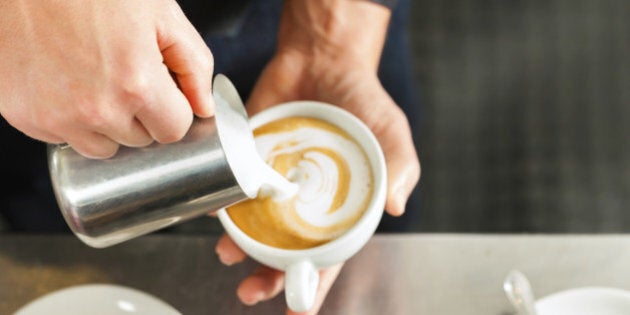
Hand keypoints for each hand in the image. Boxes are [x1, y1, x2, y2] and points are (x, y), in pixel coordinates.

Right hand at [0, 0, 213, 157]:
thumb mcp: (160, 14)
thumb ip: (193, 64)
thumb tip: (204, 107)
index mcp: (136, 84)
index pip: (175, 130)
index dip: (174, 110)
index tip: (164, 92)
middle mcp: (97, 110)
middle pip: (141, 140)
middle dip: (143, 115)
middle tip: (126, 74)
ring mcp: (58, 118)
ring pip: (103, 146)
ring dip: (108, 124)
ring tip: (97, 80)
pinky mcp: (27, 117)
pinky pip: (64, 137)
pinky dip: (71, 119)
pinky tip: (68, 83)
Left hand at [215, 1, 419, 313]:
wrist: (323, 59)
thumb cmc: (363, 99)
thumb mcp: (390, 131)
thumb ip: (398, 167)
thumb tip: (395, 205)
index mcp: (338, 205)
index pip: (328, 253)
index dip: (315, 282)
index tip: (300, 306)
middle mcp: (302, 200)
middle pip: (284, 249)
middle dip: (267, 274)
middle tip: (251, 291)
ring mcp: (274, 181)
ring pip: (253, 225)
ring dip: (238, 245)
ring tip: (227, 252)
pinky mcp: (249, 158)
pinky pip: (231, 185)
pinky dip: (220, 201)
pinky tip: (212, 211)